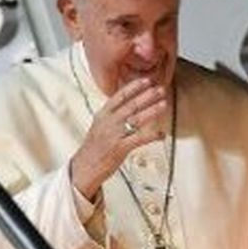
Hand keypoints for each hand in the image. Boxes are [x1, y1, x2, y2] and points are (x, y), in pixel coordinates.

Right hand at [68, 77, 170, 199]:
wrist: (84, 168)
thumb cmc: (93, 149)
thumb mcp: (99, 127)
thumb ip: (111, 116)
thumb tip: (126, 106)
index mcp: (102, 115)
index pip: (119, 96)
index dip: (134, 87)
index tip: (146, 80)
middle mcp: (108, 122)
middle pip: (131, 105)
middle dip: (147, 96)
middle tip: (160, 89)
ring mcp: (114, 134)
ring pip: (137, 119)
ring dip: (152, 110)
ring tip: (163, 104)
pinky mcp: (120, 148)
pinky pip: (140, 139)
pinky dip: (152, 135)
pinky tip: (161, 134)